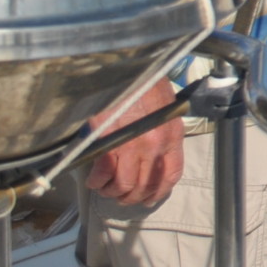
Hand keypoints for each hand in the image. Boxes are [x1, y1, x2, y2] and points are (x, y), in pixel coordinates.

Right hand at [85, 84, 183, 205]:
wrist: (127, 68)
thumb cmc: (144, 83)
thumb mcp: (164, 108)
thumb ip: (162, 132)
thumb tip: (154, 154)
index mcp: (172, 135)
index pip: (171, 174)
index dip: (159, 191)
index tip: (149, 198)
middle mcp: (155, 144)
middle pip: (144, 185)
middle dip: (131, 196)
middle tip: (120, 195)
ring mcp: (133, 144)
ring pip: (124, 185)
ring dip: (112, 191)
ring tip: (105, 187)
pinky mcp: (110, 142)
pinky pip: (103, 174)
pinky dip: (97, 181)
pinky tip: (94, 178)